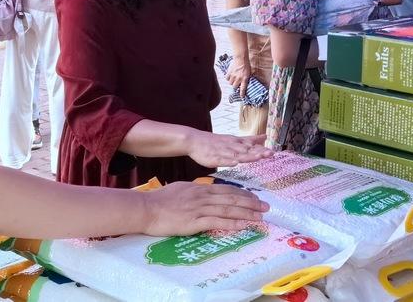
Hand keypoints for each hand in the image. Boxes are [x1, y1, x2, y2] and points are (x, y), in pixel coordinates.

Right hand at [140, 181, 268, 235]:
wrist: (146, 208)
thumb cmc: (160, 200)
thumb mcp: (180, 189)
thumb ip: (194, 191)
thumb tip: (203, 192)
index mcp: (199, 188)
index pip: (226, 190)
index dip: (242, 194)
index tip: (254, 197)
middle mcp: (203, 196)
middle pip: (232, 199)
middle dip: (251, 203)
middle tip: (266, 206)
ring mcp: (199, 209)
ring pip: (228, 210)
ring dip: (247, 213)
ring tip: (260, 216)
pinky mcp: (195, 222)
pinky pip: (217, 222)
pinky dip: (232, 223)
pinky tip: (243, 225)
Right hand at [186, 131, 272, 167]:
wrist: (195, 140)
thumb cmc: (215, 142)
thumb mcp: (234, 138)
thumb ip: (250, 139)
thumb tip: (265, 136)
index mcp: (236, 142)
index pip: (251, 145)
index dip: (262, 149)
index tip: (273, 152)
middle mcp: (231, 146)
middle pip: (247, 150)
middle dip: (258, 152)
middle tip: (270, 154)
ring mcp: (222, 152)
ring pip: (236, 154)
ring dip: (247, 156)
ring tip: (257, 157)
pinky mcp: (213, 158)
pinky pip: (221, 160)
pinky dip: (228, 161)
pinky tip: (234, 163)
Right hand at [225, 56, 251, 96]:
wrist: (241, 58)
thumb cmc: (246, 65)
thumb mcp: (249, 72)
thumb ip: (246, 78)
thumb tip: (245, 82)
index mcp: (244, 79)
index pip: (243, 89)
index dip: (242, 94)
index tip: (242, 97)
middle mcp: (238, 78)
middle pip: (234, 87)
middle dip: (235, 87)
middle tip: (236, 85)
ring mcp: (233, 76)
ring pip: (230, 83)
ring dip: (231, 82)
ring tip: (233, 79)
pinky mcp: (229, 72)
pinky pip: (227, 78)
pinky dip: (228, 78)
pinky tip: (230, 76)